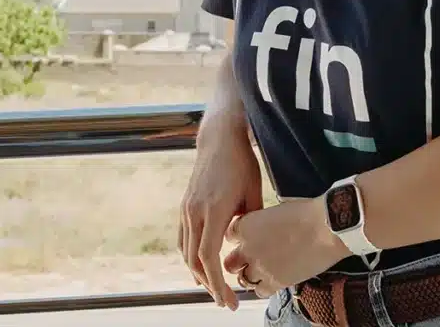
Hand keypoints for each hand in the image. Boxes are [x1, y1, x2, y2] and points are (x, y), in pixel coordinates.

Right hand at [178, 117, 261, 310]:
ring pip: (185, 252)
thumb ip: (253, 222)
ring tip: (214, 289)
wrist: (219, 138)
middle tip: (225, 301)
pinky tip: (201, 267)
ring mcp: (186, 209)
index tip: (229, 301)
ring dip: (198, 274)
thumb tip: (256, 247)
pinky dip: (190, 258)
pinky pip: (182, 240)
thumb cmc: (242, 163)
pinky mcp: (184, 206)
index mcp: (213, 210)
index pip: (208, 257)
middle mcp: (194, 212)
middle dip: (209, 285)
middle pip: (194, 261)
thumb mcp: (254, 192)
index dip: (217, 283)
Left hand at [222, 198, 347, 298]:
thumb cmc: (306, 213)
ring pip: (244, 279)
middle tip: (250, 259)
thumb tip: (264, 228)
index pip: (231, 236)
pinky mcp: (275, 282)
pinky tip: (273, 279)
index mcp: (247, 226)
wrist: (326, 227)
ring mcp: (260, 267)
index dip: (240, 238)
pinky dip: (264, 287)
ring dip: (251, 275)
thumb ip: (263, 222)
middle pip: (231, 261)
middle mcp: (248, 248)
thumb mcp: (277, 210)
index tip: (247, 239)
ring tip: (263, 270)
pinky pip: (260, 291)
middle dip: (239, 261)